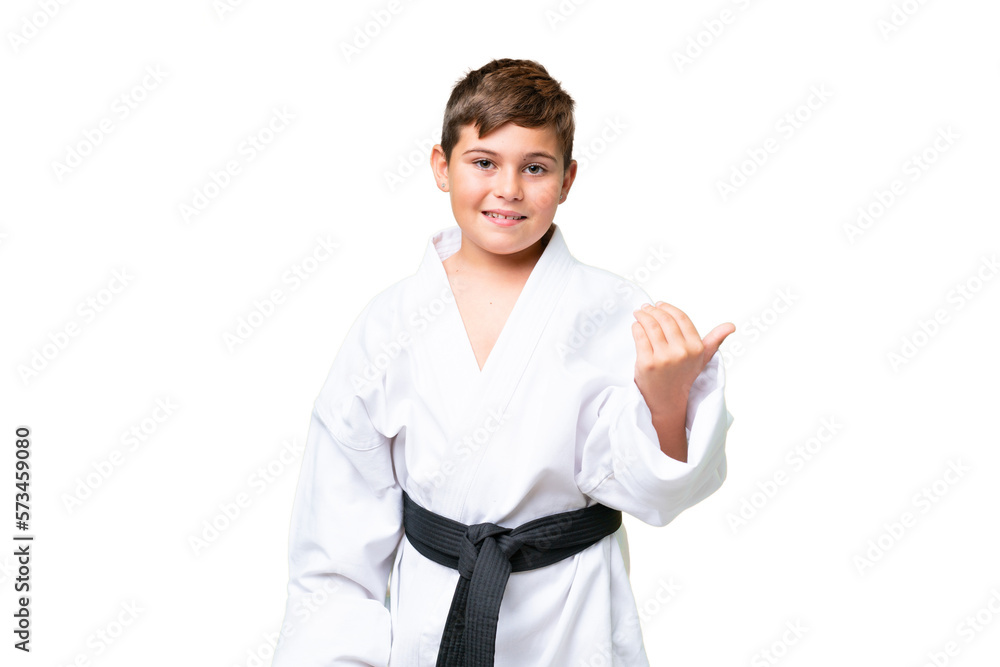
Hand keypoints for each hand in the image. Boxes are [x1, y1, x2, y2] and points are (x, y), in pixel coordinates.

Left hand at [631, 301, 733, 417]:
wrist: (667, 401)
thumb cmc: (684, 376)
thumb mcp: (702, 359)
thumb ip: (715, 340)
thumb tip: (731, 326)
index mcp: (696, 348)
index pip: (681, 318)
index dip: (668, 308)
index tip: (659, 304)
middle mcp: (681, 352)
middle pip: (665, 320)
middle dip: (653, 310)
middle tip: (646, 307)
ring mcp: (663, 358)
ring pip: (650, 326)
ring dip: (642, 315)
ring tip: (639, 313)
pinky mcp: (647, 363)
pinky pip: (639, 337)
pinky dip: (636, 327)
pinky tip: (636, 325)